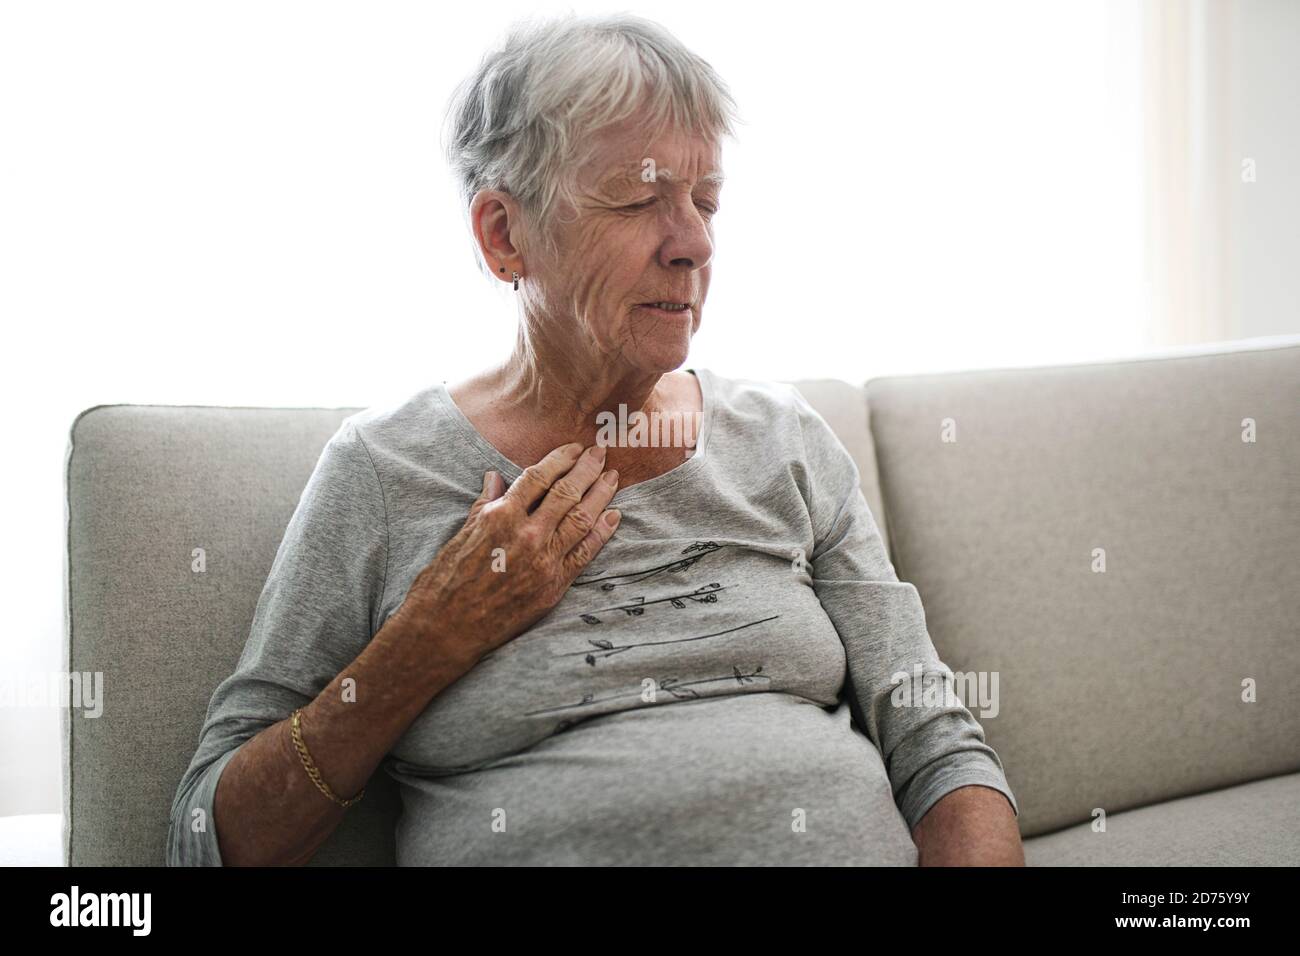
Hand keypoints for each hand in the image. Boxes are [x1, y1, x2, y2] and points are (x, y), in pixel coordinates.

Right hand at [393, 442, 621, 664]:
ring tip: (612, 478)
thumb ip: (485, 503)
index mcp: (500, 516)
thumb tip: (496, 477)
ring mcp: (543, 561)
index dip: (560, 459)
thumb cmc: (446, 580)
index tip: (574, 448)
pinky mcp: (554, 586)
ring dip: (600, 495)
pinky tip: (614, 516)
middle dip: (587, 469)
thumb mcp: (462, 533)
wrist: (448, 628)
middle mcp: (526, 534)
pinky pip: (585, 553)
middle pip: (566, 492)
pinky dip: (602, 533)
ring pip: (581, 519)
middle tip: (601, 453)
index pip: (538, 477)